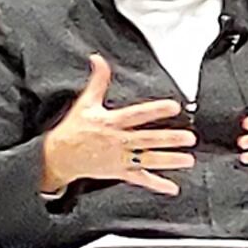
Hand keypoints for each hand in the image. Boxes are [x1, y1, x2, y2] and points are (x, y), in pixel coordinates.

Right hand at [40, 54, 195, 194]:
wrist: (59, 156)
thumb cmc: (74, 128)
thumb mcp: (85, 103)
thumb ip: (98, 81)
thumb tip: (98, 59)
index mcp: (110, 122)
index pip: (136, 115)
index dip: (155, 110)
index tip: (174, 106)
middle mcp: (117, 141)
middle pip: (147, 139)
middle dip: (169, 139)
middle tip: (189, 138)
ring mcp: (119, 158)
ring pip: (147, 160)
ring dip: (168, 161)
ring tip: (188, 160)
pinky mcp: (119, 172)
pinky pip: (140, 179)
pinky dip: (156, 185)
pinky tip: (172, 188)